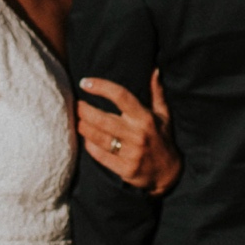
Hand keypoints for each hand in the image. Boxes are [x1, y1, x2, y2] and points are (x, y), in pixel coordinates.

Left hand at [77, 69, 180, 192]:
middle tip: (76, 103)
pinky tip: (85, 138)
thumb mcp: (164, 115)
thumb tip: (154, 70)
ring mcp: (131, 153)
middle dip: (84, 110)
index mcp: (146, 118)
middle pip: (102, 119)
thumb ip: (157, 93)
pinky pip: (99, 155)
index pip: (121, 96)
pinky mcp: (124, 169)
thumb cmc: (162, 139)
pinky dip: (89, 145)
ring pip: (97, 137)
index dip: (101, 87)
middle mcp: (138, 134)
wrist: (168, 173)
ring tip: (77, 119)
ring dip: (83, 127)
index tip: (85, 82)